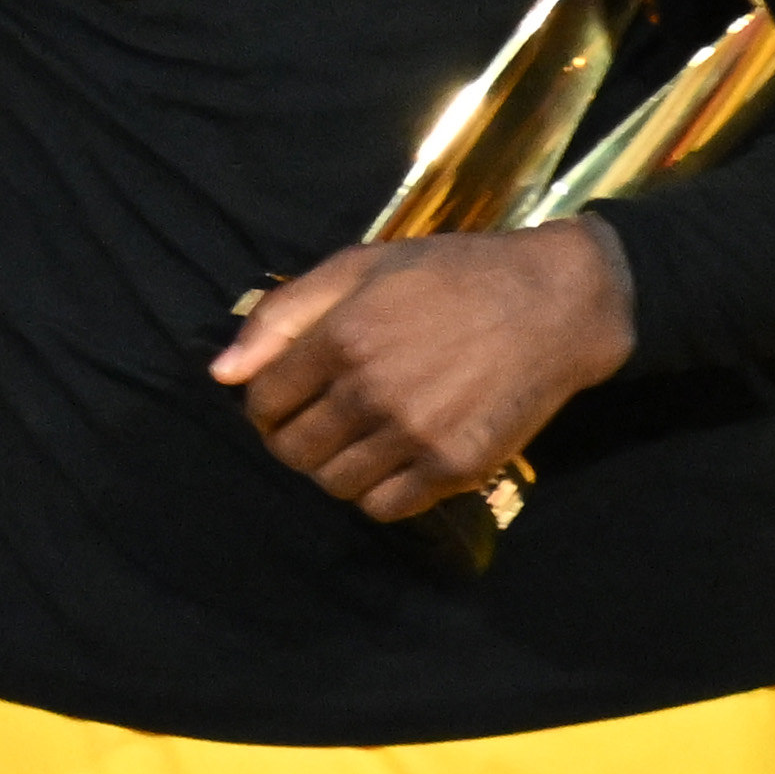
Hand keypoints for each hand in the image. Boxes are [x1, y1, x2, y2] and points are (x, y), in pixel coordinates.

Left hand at [213, 224, 636, 520]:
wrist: (552, 305)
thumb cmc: (450, 276)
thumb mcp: (361, 266)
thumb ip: (284, 313)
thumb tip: (222, 371)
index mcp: (343, 336)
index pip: (263, 401)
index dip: (264, 403)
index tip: (284, 396)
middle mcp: (372, 391)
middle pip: (294, 451)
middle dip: (293, 439)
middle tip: (318, 420)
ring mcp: (414, 436)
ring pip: (334, 484)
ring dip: (334, 466)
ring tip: (357, 437)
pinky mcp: (452, 469)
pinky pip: (384, 507)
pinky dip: (376, 491)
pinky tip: (392, 457)